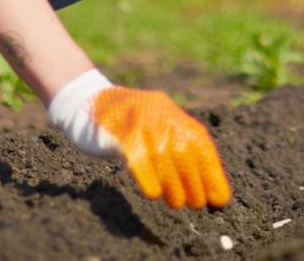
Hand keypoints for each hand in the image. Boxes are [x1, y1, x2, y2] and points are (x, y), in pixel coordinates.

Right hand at [48, 69, 230, 208]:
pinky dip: (148, 178)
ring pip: (163, 156)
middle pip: (183, 151)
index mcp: (168, 110)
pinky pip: (136, 157)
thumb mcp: (153, 125)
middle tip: (195, 203)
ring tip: (176, 202)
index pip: (199, 142)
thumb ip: (175, 145)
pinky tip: (153, 193)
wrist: (84, 99)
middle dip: (194, 182)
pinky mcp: (115, 131)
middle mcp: (156, 111)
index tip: (219, 198)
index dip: (211, 171)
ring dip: (174, 184)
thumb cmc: (124, 122)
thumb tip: (207, 188)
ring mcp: (135, 119)